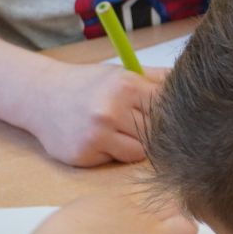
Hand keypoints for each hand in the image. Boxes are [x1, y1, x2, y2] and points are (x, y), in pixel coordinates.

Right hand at [26, 60, 161, 166]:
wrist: (42, 96)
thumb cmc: (89, 85)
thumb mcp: (122, 73)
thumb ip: (156, 79)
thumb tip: (189, 82)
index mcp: (126, 86)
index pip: (166, 107)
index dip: (171, 113)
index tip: (173, 116)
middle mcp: (111, 111)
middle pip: (156, 131)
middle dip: (155, 130)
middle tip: (144, 125)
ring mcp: (96, 135)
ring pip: (140, 151)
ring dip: (137, 145)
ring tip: (123, 131)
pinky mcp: (84, 155)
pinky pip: (117, 160)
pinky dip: (116, 153)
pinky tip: (104, 140)